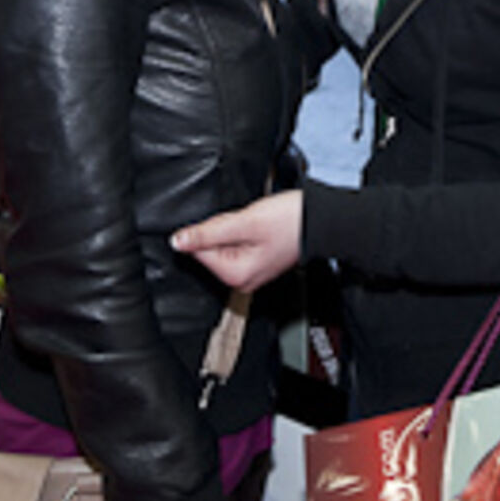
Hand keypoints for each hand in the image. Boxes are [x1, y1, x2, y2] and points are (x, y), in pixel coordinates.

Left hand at [171, 192, 302, 293]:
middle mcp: (242, 281)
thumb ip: (207, 233)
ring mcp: (251, 272)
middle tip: (248, 222)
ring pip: (224, 244)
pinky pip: (238, 244)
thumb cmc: (291, 221)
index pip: (198, 251)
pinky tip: (260, 228)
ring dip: (235, 229)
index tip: (231, 222)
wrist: (321, 220)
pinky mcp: (258, 262)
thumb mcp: (244, 222)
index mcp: (235, 276)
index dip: (210, 228)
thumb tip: (177, 242)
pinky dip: (244, 231)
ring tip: (257, 225)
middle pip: (211, 248)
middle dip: (224, 229)